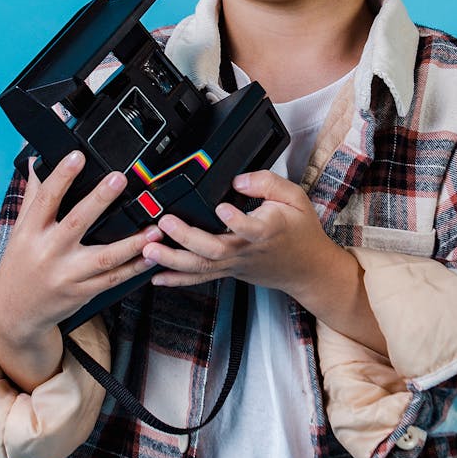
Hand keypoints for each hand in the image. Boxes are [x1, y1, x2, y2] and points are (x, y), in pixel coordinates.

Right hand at [0, 150, 162, 388]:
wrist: (15, 314)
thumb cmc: (19, 267)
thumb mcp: (20, 232)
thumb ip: (32, 198)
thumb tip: (38, 163)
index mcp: (30, 233)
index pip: (46, 200)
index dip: (61, 177)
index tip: (78, 156)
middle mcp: (48, 253)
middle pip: (77, 223)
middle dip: (99, 200)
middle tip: (119, 179)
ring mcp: (67, 275)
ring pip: (104, 258)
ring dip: (132, 243)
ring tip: (154, 228)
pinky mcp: (82, 292)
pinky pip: (113, 279)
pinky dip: (134, 268)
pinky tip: (152, 255)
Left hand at [143, 170, 347, 309]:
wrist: (307, 269)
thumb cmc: (301, 232)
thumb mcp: (295, 197)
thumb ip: (267, 183)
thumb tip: (238, 179)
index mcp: (265, 230)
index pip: (249, 228)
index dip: (235, 219)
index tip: (222, 207)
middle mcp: (246, 251)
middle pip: (214, 250)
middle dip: (186, 238)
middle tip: (165, 224)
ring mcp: (235, 264)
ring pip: (201, 267)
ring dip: (173, 259)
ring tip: (149, 249)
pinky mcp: (228, 271)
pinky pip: (199, 278)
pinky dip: (176, 279)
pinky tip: (156, 276)